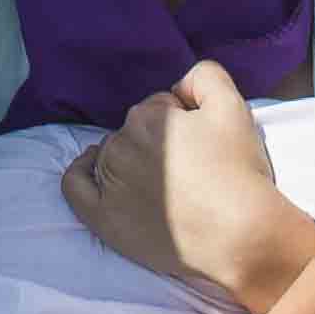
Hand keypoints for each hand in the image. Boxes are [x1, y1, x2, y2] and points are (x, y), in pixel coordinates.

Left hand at [65, 63, 314, 311]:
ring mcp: (109, 184)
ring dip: (132, 159)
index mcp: (147, 117)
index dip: (185, 123)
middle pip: (135, 131)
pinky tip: (95, 169)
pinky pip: (75, 185)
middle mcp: (121, 146)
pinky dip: (83, 171)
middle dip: (159, 142)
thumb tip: (179, 87)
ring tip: (166, 183)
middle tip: (191, 168)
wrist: (239, 237)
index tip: (203, 146)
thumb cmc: (238, 173)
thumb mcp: (232, 106)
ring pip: (112, 154)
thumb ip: (204, 76)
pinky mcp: (104, 218)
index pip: (160, 108)